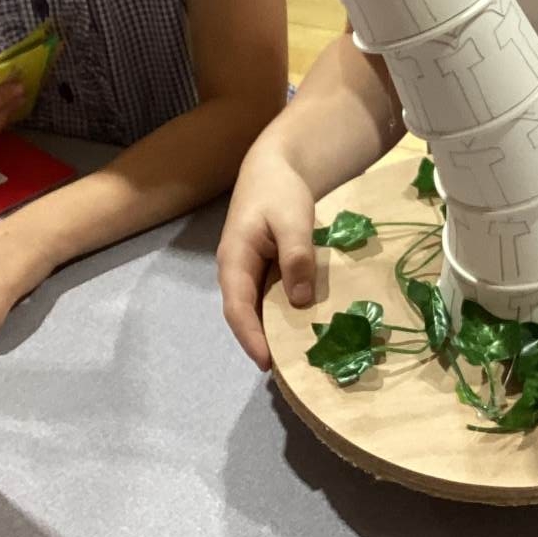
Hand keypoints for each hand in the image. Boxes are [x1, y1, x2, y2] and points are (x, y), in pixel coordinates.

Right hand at [216, 135, 318, 370]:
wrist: (275, 167)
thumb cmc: (279, 191)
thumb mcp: (292, 220)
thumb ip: (296, 257)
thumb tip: (300, 301)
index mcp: (234, 260)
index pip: (237, 309)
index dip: (250, 338)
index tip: (267, 363)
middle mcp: (236, 271)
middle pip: (244, 315)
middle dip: (262, 342)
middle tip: (289, 369)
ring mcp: (249, 272)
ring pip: (257, 309)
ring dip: (273, 330)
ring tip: (298, 356)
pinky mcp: (263, 269)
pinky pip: (269, 298)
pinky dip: (282, 314)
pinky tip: (303, 325)